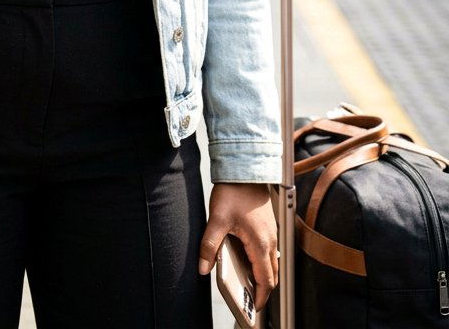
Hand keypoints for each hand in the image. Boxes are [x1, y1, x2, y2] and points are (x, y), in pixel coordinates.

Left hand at [198, 182, 277, 307]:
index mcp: (260, 243)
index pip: (266, 280)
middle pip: (272, 274)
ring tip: (247, 282)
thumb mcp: (216, 219)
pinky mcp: (268, 226)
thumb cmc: (235, 191)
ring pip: (272, 262)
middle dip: (263, 289)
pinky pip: (269, 250)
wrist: (244, 169)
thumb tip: (203, 267)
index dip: (261, 296)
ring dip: (263, 275)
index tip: (254, 307)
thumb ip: (209, 246)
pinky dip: (262, 261)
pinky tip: (247, 259)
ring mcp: (271, 232)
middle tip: (250, 299)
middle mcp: (270, 240)